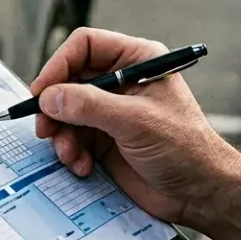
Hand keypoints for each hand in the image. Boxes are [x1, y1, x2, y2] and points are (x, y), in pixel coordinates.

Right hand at [32, 28, 240, 239]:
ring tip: (70, 155)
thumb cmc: (184, 149)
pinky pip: (73, 138)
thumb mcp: (134, 121)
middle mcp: (121, 82)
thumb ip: (89, 105)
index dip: (59, 65)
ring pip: (66, 112)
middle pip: (69, 80)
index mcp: (136, 61)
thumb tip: (49, 97)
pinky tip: (83, 166)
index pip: (85, 46)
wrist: (199, 193)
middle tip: (46, 129)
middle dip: (55, 107)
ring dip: (62, 135)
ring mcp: (111, 112)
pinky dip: (71, 153)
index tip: (42, 92)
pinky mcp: (105, 140)